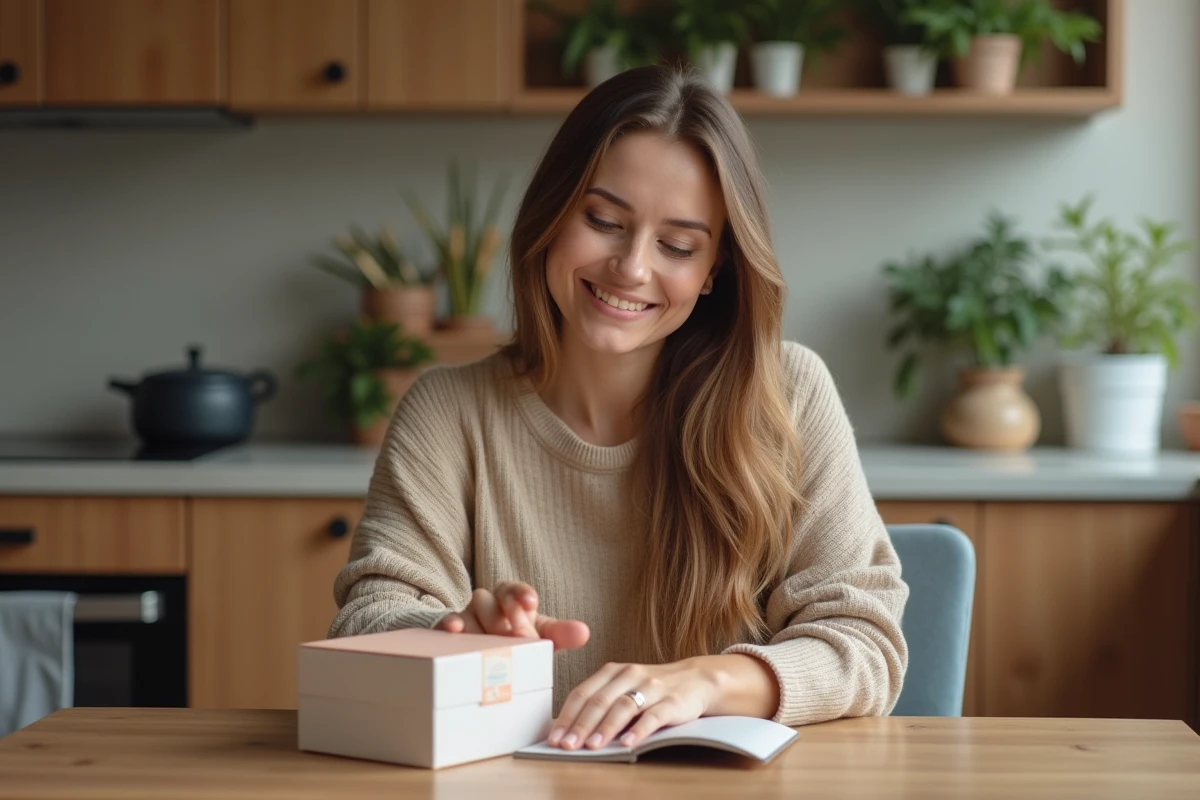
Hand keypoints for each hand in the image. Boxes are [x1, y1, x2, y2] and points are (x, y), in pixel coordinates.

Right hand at [434, 581, 589, 651]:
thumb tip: (584, 633)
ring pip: (471, 612)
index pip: (514, 589)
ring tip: (495, 640)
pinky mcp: (449, 630)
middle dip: (507, 619)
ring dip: (484, 625)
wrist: (482, 652)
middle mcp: (486, 603)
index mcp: (509, 598)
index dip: (522, 594)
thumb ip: (561, 634)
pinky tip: (455, 630)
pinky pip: (446, 623)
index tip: (532, 604)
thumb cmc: (515, 639)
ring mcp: (466, 616)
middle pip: (493, 602)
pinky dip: (450, 624)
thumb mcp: (539, 636)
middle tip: (520, 638)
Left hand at [547, 660, 718, 750]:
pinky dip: (639, 730)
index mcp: (613, 671)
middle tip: (567, 746)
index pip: (583, 693)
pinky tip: (628, 743)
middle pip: (600, 701)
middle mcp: (630, 675)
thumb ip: (602, 703)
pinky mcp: (672, 701)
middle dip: (580, 726)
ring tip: (592, 746)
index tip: (555, 737)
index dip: (567, 716)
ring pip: (623, 707)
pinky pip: (653, 716)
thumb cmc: (652, 689)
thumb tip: (571, 732)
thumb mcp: (624, 688)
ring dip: (605, 728)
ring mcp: (652, 686)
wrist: (696, 679)